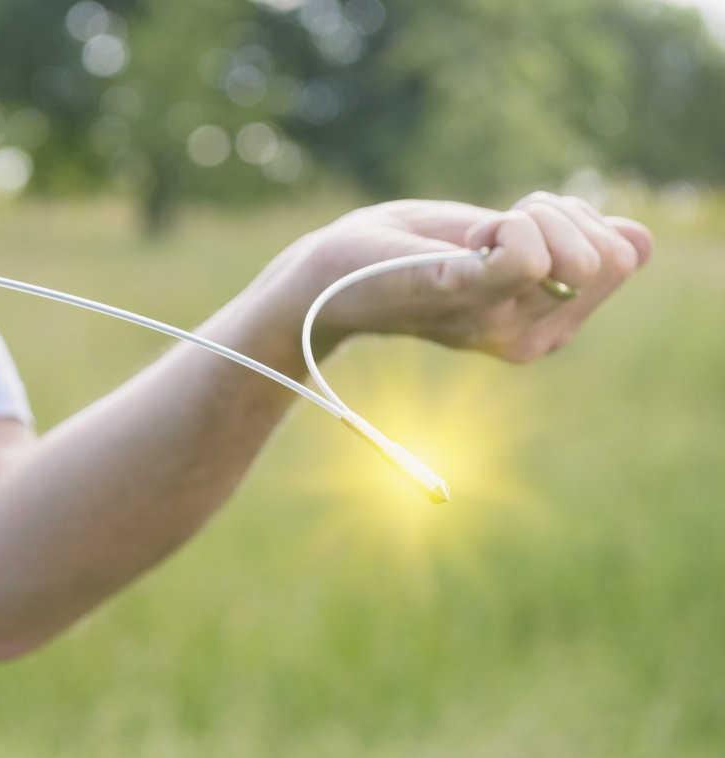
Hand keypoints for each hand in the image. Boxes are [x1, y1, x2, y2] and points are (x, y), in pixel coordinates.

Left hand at [298, 193, 653, 363]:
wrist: (327, 276)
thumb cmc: (410, 252)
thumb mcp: (505, 241)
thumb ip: (569, 241)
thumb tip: (636, 242)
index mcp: (547, 324)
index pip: (627, 253)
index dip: (579, 219)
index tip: (518, 225)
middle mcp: (530, 336)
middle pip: (612, 253)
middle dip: (562, 215)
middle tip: (492, 229)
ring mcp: (495, 322)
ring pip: (579, 252)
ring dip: (530, 215)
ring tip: (471, 238)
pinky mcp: (455, 295)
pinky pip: (524, 260)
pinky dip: (512, 228)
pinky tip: (471, 237)